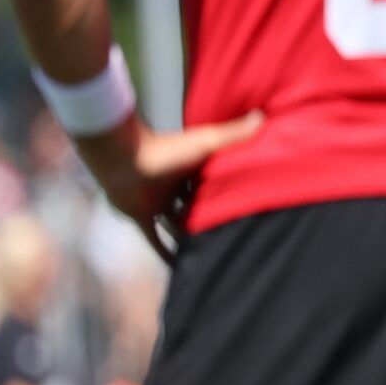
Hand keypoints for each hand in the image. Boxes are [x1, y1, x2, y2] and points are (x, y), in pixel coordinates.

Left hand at [74, 110, 264, 262]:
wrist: (122, 158)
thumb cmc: (165, 149)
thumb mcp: (206, 142)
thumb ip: (233, 134)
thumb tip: (263, 117)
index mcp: (191, 167)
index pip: (213, 181)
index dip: (229, 190)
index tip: (248, 201)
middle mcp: (175, 185)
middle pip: (196, 203)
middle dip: (210, 215)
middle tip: (234, 232)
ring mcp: (158, 201)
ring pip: (177, 222)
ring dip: (188, 235)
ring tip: (211, 251)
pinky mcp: (142, 216)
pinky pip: (154, 238)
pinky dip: (163, 252)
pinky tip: (177, 267)